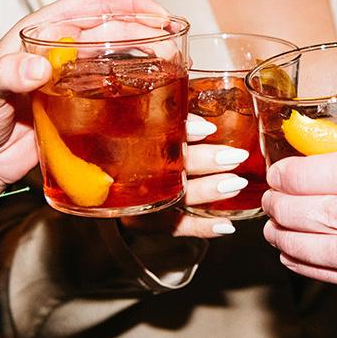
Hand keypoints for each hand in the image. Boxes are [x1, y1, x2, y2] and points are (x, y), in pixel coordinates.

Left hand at [0, 0, 167, 196]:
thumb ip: (5, 75)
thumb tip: (39, 67)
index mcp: (38, 36)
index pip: (88, 7)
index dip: (125, 4)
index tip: (155, 12)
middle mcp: (61, 56)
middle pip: (112, 34)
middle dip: (146, 33)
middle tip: (175, 46)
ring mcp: (73, 85)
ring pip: (118, 65)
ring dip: (147, 64)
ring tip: (174, 70)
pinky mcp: (80, 114)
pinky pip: (113, 99)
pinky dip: (135, 97)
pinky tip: (154, 102)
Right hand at [121, 114, 249, 237]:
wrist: (101, 187)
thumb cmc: (132, 145)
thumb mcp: (145, 125)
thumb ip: (166, 114)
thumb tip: (192, 110)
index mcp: (130, 145)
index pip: (155, 136)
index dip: (183, 132)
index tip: (206, 129)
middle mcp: (132, 174)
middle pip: (169, 168)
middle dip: (204, 161)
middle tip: (233, 156)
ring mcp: (139, 201)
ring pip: (175, 198)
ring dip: (207, 191)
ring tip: (235, 184)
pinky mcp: (147, 223)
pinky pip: (176, 227)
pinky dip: (202, 227)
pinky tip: (226, 225)